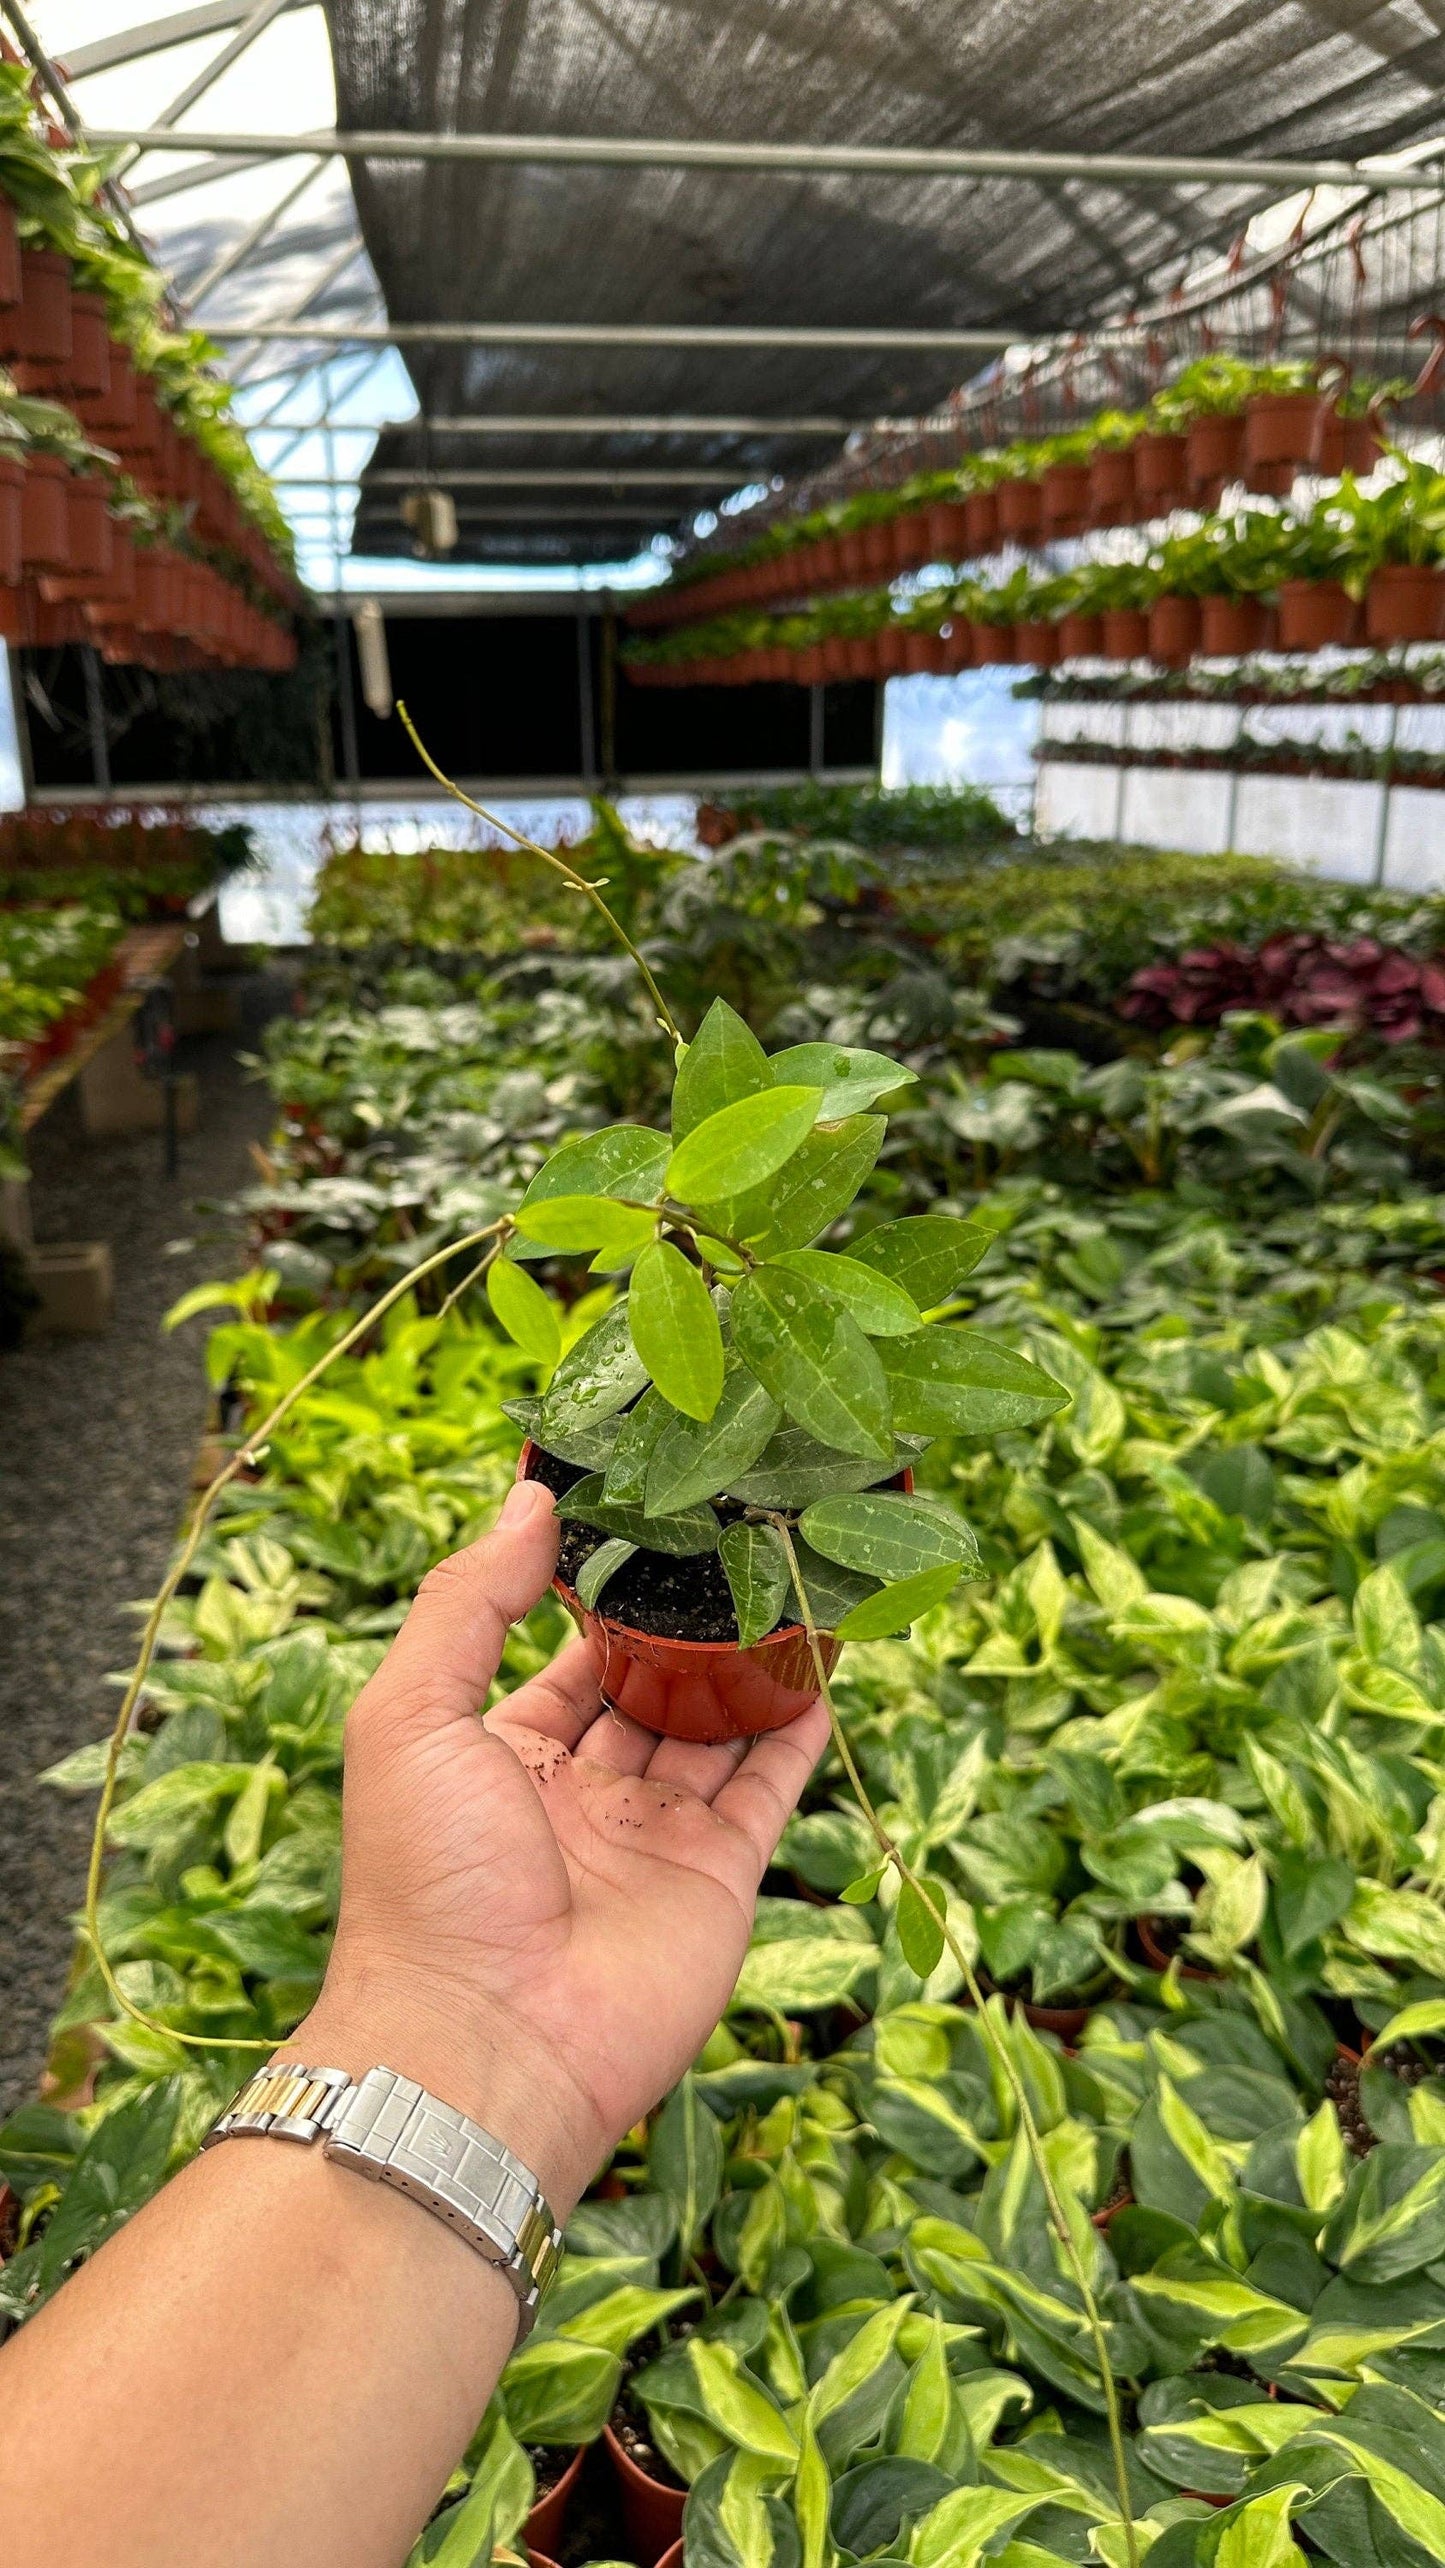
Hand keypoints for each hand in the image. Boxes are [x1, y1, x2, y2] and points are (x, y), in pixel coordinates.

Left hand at [293, 1478, 828, 2212]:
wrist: (487, 2042)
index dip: (603, 1595)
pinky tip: (823, 1659)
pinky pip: (770, 1786)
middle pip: (648, 1689)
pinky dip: (799, 1726)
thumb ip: (467, 1603)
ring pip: (716, 1729)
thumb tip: (527, 1499)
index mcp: (501, 1757)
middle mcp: (582, 1793)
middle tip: (737, 1537)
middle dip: (688, 1624)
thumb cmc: (426, 1880)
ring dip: (750, 1663)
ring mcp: (654, 1836)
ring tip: (792, 1577)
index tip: (651, 1517)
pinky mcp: (719, 1875)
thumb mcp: (411, 1715)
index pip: (564, 1658)